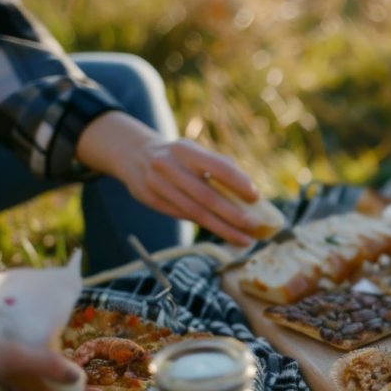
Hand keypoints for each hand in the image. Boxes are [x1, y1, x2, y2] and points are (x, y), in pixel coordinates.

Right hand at [77, 111, 260, 245]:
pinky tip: (225, 233)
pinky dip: (207, 226)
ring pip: (196, 213)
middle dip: (233, 215)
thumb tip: (251, 193)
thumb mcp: (194, 152)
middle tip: (255, 227)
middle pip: (207, 196)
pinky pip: (184, 217)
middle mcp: (169, 166)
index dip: (238, 183)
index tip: (257, 197)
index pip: (217, 167)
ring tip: (244, 240)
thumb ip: (218, 167)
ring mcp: (158, 185)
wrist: (134, 154)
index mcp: (186, 150)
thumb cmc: (177, 156)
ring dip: (223, 229)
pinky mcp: (152, 201)